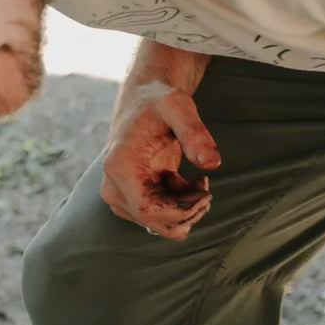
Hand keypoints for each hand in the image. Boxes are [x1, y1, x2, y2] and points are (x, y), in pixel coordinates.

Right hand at [100, 80, 220, 239]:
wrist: (144, 99)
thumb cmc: (159, 100)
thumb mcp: (179, 107)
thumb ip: (195, 133)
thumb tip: (211, 163)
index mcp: (119, 166)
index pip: (148, 210)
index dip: (182, 211)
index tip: (205, 190)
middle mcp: (113, 186)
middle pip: (155, 222)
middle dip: (188, 211)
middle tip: (206, 186)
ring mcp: (120, 196)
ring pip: (160, 225)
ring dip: (187, 208)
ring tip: (198, 181)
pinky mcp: (131, 199)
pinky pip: (161, 218)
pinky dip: (182, 205)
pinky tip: (190, 182)